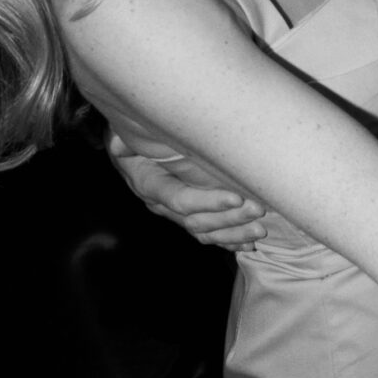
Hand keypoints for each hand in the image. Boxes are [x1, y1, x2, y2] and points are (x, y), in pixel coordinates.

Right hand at [105, 126, 266, 250]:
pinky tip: (249, 244)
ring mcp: (174, 214)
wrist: (130, 151)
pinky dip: (229, 241)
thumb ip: (123, 140)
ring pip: (205, 231)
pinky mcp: (186, 217)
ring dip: (234, 233)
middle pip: (197, 219)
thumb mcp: (124, 133)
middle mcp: (161, 204)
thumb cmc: (133, 137)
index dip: (208, 201)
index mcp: (149, 184)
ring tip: (259, 230)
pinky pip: (207, 235)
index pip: (180, 199)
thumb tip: (117, 143)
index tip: (236, 197)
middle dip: (230, 218)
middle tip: (258, 209)